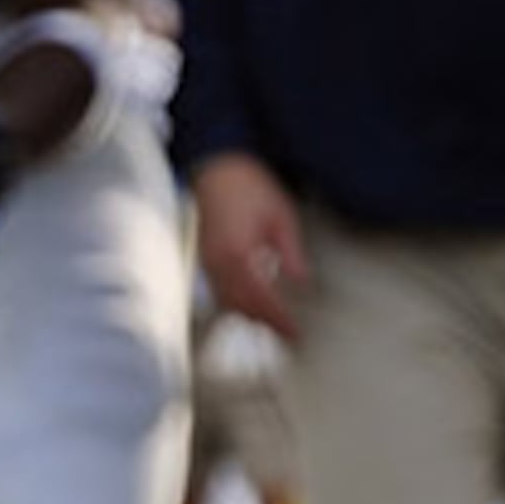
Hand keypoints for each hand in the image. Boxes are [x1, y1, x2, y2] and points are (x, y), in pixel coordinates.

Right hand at [193, 153, 311, 338]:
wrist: (217, 168)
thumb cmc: (248, 186)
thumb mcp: (280, 216)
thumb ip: (290, 252)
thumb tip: (300, 281)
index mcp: (240, 254)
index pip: (262, 299)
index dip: (279, 319)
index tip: (294, 332)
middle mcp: (220, 263)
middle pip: (241, 307)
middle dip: (263, 324)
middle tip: (285, 336)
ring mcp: (208, 262)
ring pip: (226, 302)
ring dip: (247, 316)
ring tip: (269, 324)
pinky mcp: (204, 257)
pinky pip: (218, 290)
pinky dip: (234, 302)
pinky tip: (247, 303)